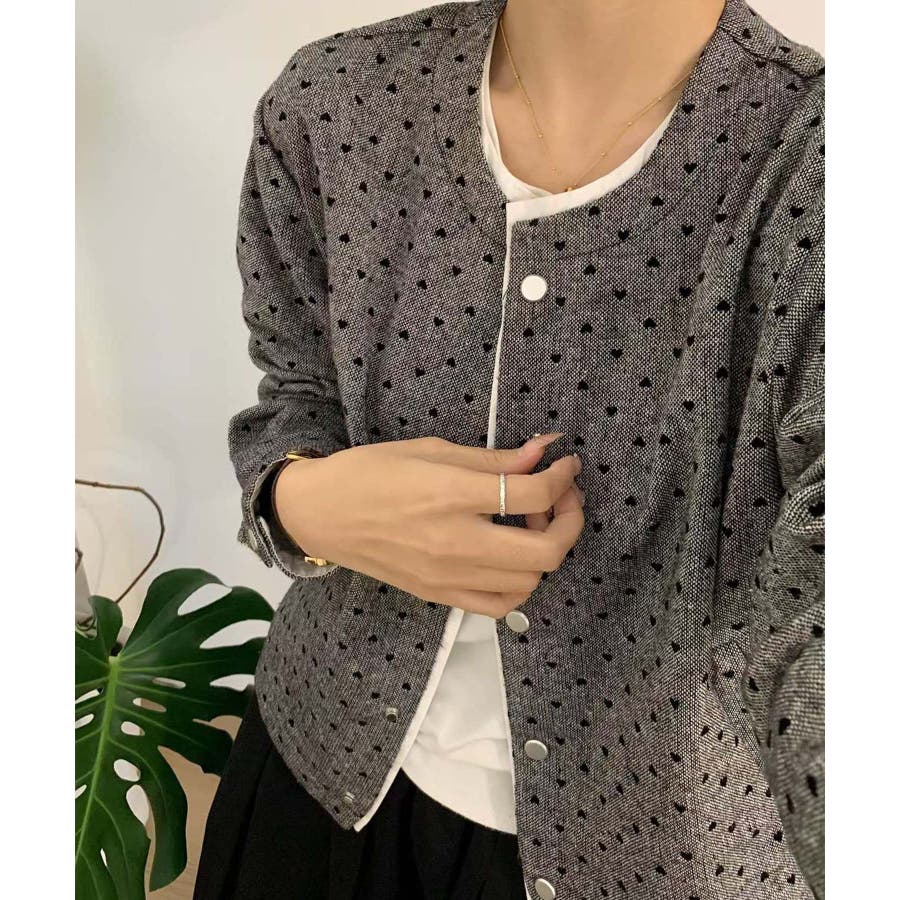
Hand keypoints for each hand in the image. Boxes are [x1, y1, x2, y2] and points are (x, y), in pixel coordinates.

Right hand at [274, 435, 584, 616]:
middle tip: (561, 497)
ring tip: (528, 524)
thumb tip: (542, 452)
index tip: (565, 466)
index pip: (532, 493)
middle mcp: (455, 542)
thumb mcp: (431, 450)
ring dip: (544, 551)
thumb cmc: (370, 472)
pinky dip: (519, 583)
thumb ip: (492, 458)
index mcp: (451, 494)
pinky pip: (499, 605)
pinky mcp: (439, 596)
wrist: (321, 513)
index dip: (563, 477)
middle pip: (545, 551)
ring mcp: (448, 576)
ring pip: (530, 582)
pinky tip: (509, 557)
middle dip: (570, 520)